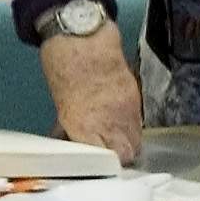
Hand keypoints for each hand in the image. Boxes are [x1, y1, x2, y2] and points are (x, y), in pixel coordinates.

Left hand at [38, 28, 141, 164]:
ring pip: (136, 139)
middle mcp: (111, 123)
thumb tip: (72, 139)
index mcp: (85, 126)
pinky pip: (138, 121)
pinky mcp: (136, 97)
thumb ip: (72, 125)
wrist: (83, 36)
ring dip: (127, 142)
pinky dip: (130, 126)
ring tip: (114, 139)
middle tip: (108, 154)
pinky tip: (119, 121)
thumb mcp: (62, 102)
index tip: (97, 164)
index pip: (104, 159)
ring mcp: (127, 110)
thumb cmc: (62, 66)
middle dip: (120, 157)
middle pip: (128, 153)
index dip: (103, 164)